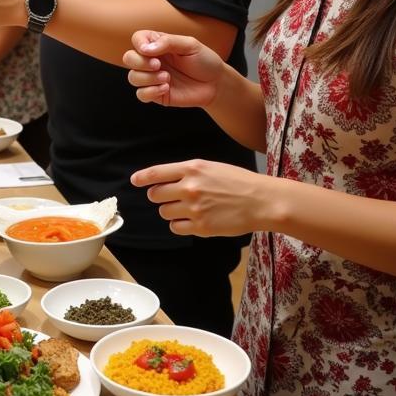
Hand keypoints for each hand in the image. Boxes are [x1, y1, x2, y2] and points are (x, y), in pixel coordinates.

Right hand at [122, 30, 225, 108]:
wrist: (216, 84)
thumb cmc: (204, 61)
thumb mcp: (190, 45)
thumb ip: (168, 42)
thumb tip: (146, 49)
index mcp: (158, 44)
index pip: (137, 39)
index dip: (139, 44)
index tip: (149, 51)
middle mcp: (151, 60)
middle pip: (128, 58)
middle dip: (140, 62)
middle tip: (158, 65)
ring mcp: (152, 77)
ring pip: (132, 77)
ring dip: (147, 78)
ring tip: (167, 78)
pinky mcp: (155, 94)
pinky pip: (140, 94)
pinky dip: (150, 92)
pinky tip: (166, 88)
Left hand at [131, 159, 267, 236]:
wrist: (261, 201)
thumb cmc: (238, 181)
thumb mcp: (210, 167)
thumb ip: (187, 172)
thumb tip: (164, 180)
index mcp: (192, 169)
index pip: (156, 173)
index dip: (142, 178)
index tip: (134, 181)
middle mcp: (189, 187)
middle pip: (155, 195)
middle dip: (160, 197)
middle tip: (172, 197)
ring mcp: (194, 209)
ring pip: (164, 212)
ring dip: (171, 211)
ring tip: (188, 209)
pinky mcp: (201, 227)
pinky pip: (176, 228)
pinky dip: (180, 225)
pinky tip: (193, 220)